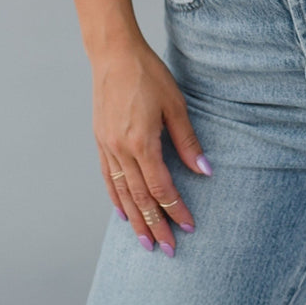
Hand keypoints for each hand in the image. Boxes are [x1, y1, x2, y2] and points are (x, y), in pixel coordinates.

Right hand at [91, 35, 211, 255]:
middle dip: (155, 226)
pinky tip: (123, 213)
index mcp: (142, 142)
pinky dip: (116, 199)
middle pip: (141, 198)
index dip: (176, 209)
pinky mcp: (100, 141)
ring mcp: (108, 147)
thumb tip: (205, 170)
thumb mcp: (175, 104)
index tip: (188, 227)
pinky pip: (109, 178)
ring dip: (135, 220)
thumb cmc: (148, 74)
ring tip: (145, 242)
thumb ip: (188, 140)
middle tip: (167, 250)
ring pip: (123, 193)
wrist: (113, 54)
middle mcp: (121, 150)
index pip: (162, 187)